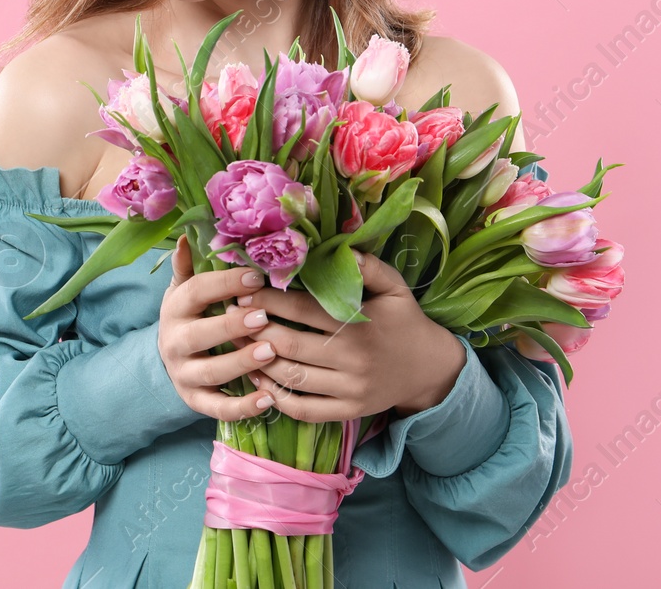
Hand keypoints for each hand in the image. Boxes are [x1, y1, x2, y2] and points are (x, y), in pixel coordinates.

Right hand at [158, 235, 279, 421]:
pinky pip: (218, 408)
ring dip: (240, 363)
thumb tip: (189, 236)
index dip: (225, 285)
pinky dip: (243, 407)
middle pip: (200, 335)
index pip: (197, 293)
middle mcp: (175, 343)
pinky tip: (269, 399)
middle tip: (262, 317)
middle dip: (231, 326)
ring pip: (211, 372)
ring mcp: (184, 374)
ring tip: (270, 353)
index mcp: (174, 309)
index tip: (255, 277)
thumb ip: (189, 266)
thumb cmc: (190, 316)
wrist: (171, 359)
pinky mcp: (195, 401)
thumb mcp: (184, 289)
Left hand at [236, 249, 467, 422]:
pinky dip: (276, 397)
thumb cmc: (405, 321)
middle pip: (289, 343)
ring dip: (258, 361)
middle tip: (231, 314)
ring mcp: (349, 389)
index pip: (302, 309)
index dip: (269, 298)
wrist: (429, 369)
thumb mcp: (394, 287)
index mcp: (360, 325)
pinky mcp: (348, 412)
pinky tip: (259, 379)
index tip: (243, 289)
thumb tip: (339, 248)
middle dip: (254, 328)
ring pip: (291, 377)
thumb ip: (368, 267)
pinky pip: (304, 409)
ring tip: (237, 344)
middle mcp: (353, 359)